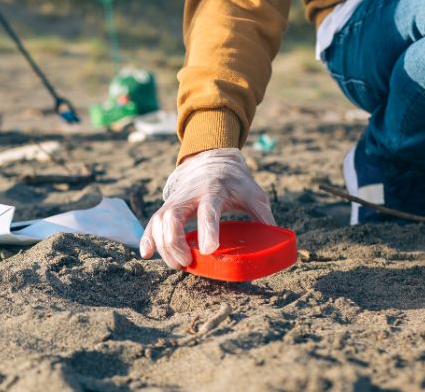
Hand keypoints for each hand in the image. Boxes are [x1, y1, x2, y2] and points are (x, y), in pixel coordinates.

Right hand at [140, 148, 275, 268]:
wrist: (211, 160)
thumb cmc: (235, 182)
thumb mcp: (254, 194)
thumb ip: (263, 216)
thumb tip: (277, 242)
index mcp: (214, 191)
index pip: (208, 210)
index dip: (208, 230)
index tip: (209, 250)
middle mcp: (190, 195)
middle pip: (172, 217)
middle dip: (176, 243)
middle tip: (188, 262)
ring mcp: (175, 201)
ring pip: (158, 222)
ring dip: (163, 246)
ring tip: (178, 264)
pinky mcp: (167, 207)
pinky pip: (152, 223)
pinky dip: (148, 239)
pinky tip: (147, 253)